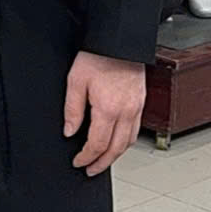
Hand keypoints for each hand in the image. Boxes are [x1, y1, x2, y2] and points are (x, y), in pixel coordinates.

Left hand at [63, 48, 144, 175]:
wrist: (120, 41)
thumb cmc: (98, 56)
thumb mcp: (75, 81)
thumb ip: (72, 110)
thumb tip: (70, 132)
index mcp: (108, 109)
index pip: (97, 144)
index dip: (86, 158)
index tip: (78, 162)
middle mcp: (126, 112)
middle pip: (115, 149)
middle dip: (102, 163)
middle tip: (90, 170)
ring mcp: (136, 108)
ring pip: (128, 142)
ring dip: (115, 155)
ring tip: (102, 160)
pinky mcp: (141, 102)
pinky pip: (135, 130)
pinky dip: (125, 142)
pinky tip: (116, 142)